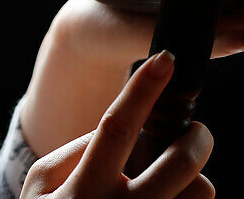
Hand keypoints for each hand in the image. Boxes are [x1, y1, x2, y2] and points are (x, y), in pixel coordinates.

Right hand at [21, 51, 214, 198]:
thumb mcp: (41, 187)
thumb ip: (74, 150)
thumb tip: (116, 121)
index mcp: (81, 190)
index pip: (117, 127)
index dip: (143, 89)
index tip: (166, 58)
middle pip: (180, 162)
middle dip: (198, 136)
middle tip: (195, 131)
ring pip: (201, 194)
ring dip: (197, 180)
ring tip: (179, 182)